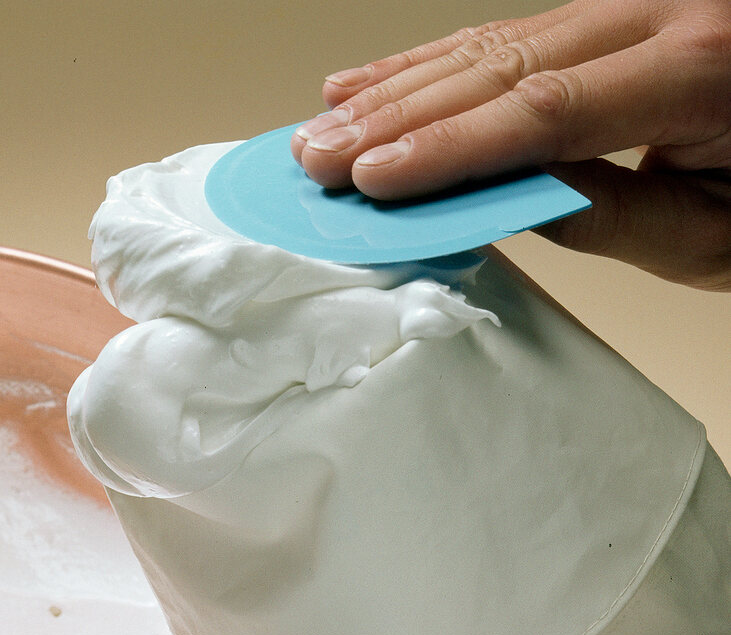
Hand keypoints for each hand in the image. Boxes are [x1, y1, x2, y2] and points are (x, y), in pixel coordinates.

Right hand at [290, 0, 730, 287]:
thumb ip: (618, 217)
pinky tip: (371, 81)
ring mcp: (632, 4)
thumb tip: (511, 208)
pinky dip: (432, 61)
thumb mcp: (714, 231)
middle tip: (322, 158)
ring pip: (489, 43)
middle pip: (502, 66)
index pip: (546, 111)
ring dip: (396, 91)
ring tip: (326, 129)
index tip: (375, 180)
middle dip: (399, 118)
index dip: (448, 146)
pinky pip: (505, 32)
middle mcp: (663, 13)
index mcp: (702, 67)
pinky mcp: (606, 14)